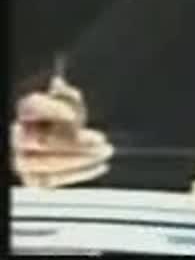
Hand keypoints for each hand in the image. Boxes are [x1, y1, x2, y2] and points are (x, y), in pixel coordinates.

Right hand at [11, 71, 113, 187]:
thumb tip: (58, 84)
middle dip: (74, 142)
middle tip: (101, 139)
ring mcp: (23, 159)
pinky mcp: (32, 178)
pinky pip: (51, 181)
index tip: (72, 116)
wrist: (51, 138)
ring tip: (104, 152)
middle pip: (41, 141)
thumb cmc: (60, 116)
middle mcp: (19, 136)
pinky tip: (99, 166)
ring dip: (80, 160)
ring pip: (46, 164)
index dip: (51, 111)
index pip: (31, 107)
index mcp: (27, 111)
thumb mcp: (65, 101)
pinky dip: (79, 174)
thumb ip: (65, 96)